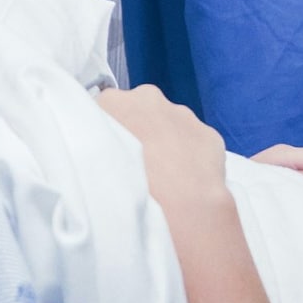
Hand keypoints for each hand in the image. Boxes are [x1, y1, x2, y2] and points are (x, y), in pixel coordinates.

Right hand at [95, 84, 229, 220]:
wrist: (181, 205)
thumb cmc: (129, 184)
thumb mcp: (93, 159)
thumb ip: (99, 140)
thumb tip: (105, 142)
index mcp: (114, 101)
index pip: (107, 108)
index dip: (111, 130)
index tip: (114, 151)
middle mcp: (149, 98)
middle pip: (141, 111)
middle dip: (141, 130)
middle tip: (139, 163)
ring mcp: (183, 114)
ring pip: (172, 125)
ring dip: (168, 142)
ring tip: (165, 176)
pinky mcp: (209, 134)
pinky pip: (197, 142)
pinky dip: (193, 156)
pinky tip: (188, 180)